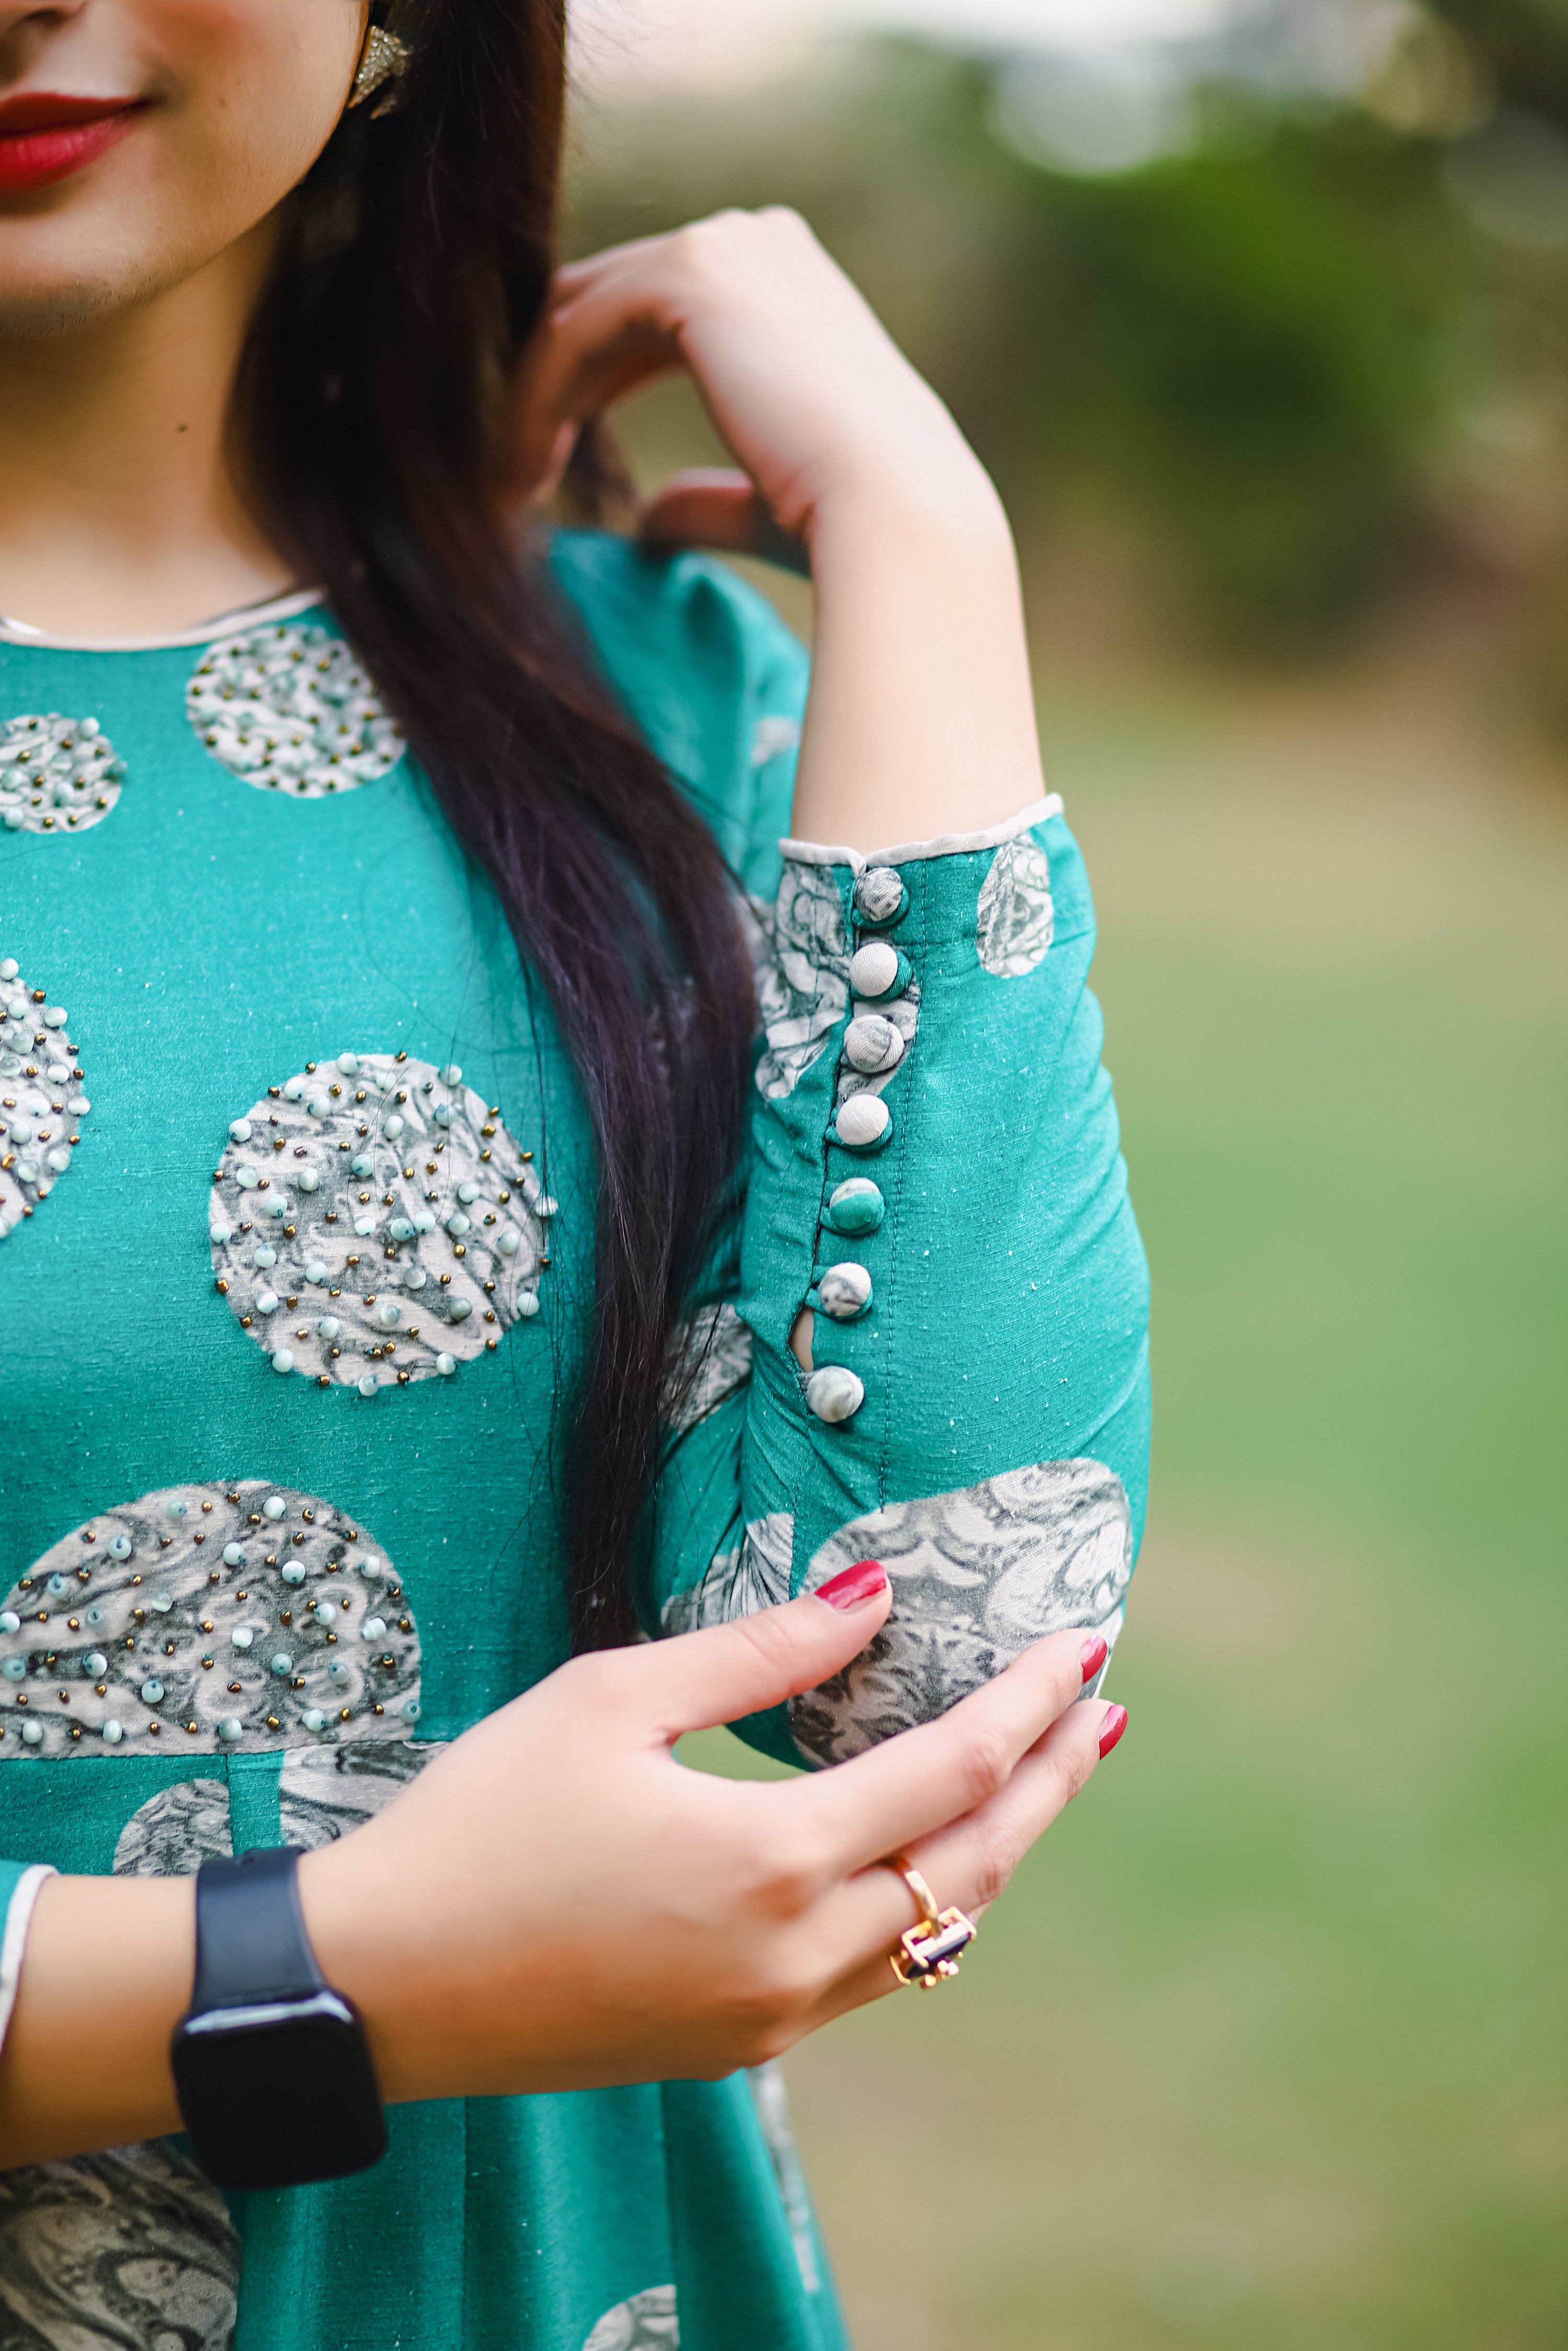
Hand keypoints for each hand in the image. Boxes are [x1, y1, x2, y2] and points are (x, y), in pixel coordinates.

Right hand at [301, 1564, 1122, 2099]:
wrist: (381, 1984)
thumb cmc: (484, 1821)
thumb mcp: (612, 1701)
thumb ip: (758, 1653)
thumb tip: (870, 1600)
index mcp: (771, 1862)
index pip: (954, 1770)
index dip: (1027, 1703)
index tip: (1080, 1643)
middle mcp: (795, 1956)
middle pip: (975, 1864)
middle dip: (1050, 1781)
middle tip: (1099, 1710)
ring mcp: (771, 2017)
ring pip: (934, 1932)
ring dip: (995, 1847)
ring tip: (1031, 1775)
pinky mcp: (735, 2044)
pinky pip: (870, 1972)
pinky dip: (922, 1904)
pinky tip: (918, 1853)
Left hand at [510, 207, 1000, 553]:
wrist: (892, 515)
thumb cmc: (848, 527)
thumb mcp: (764, 500)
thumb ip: (709, 495)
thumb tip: (652, 518)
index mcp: (787, 282)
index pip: (652, 312)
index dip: (590, 384)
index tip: (554, 467)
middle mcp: (757, 242)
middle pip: (605, 299)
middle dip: (549, 385)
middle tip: (512, 474)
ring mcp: (725, 245)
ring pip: (580, 313)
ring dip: (531, 400)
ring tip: (505, 486)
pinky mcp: (688, 274)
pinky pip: (574, 329)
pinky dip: (535, 400)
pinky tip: (520, 474)